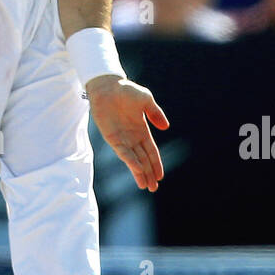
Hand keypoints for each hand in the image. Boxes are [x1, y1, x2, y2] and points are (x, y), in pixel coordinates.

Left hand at [86, 75, 167, 191]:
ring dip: (139, 172)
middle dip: (148, 173)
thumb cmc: (126, 90)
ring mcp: (122, 138)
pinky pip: (122, 151)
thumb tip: (166, 127)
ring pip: (133, 159)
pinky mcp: (111, 137)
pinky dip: (130, 160)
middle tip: (153, 188)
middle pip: (143, 159)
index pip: (151, 151)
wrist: (108, 86)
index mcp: (142, 130)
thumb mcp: (146, 100)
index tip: (160, 176)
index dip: (156, 163)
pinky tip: (137, 169)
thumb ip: (155, 113)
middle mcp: (132, 137)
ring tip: (144, 185)